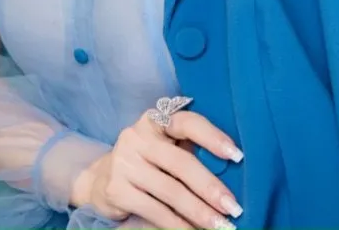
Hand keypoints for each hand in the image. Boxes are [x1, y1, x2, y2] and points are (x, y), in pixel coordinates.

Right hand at [70, 106, 243, 228]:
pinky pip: (155, 210)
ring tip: (220, 226)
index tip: (237, 155)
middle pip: (181, 163)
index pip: (187, 122)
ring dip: (199, 212)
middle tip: (233, 207)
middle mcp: (137, 136)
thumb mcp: (165, 148)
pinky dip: (178, 225)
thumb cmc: (147, 162)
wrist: (101, 179)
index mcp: (154, 120)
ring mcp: (124, 162)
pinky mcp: (117, 189)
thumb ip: (189, 151)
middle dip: (210, 187)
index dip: (212, 137)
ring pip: (171, 191)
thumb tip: (230, 172)